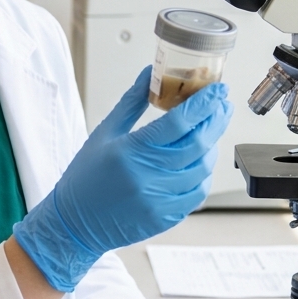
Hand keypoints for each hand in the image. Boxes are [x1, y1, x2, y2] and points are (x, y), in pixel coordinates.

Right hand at [12, 67, 231, 290]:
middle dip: (216, 120)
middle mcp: (148, 177)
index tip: (217, 90)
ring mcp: (160, 200)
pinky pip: (198, 193)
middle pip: (198, 143)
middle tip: (222, 105)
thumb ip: (131, 103)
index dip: (204, 103)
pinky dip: (204, 174)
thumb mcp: (104, 134)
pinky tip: (200, 161)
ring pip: (203, 168)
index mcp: (131, 151)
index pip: (179, 122)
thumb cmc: (85, 178)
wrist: (74, 224)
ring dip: (212, 146)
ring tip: (210, 132)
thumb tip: (150, 74)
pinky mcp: (166, 217)